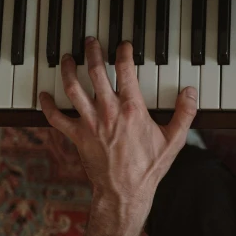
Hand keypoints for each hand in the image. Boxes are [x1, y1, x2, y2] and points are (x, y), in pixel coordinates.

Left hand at [39, 37, 196, 224]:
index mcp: (132, 109)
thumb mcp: (174, 141)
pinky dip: (48, 105)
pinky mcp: (77, 136)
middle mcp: (108, 111)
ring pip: (73, 88)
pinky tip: (45, 94)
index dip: (124, 53)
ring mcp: (90, 123)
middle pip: (95, 72)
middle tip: (90, 41)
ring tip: (68, 58)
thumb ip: (184, 114)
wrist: (124, 193)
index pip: (125, 70)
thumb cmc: (149, 169)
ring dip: (68, 69)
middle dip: (92, 52)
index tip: (123, 45)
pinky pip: (57, 118)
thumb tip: (191, 92)